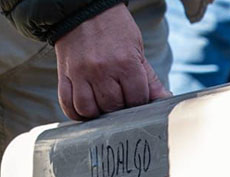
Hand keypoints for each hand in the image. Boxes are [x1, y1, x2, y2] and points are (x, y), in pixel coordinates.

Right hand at [53, 4, 170, 119]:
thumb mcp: (137, 50)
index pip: (137, 100)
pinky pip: (67, 103)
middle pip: (113, 106)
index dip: (139, 103)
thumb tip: (164, 99)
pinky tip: (86, 110)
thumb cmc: (115, 30)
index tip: (137, 99)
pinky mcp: (64, 74)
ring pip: (88, 109)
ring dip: (98, 113)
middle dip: (120, 108)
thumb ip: (149, 79)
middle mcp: (102, 70)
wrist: (83, 10)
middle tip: (120, 100)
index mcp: (125, 64)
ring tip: (103, 106)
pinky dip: (76, 112)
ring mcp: (81, 73)